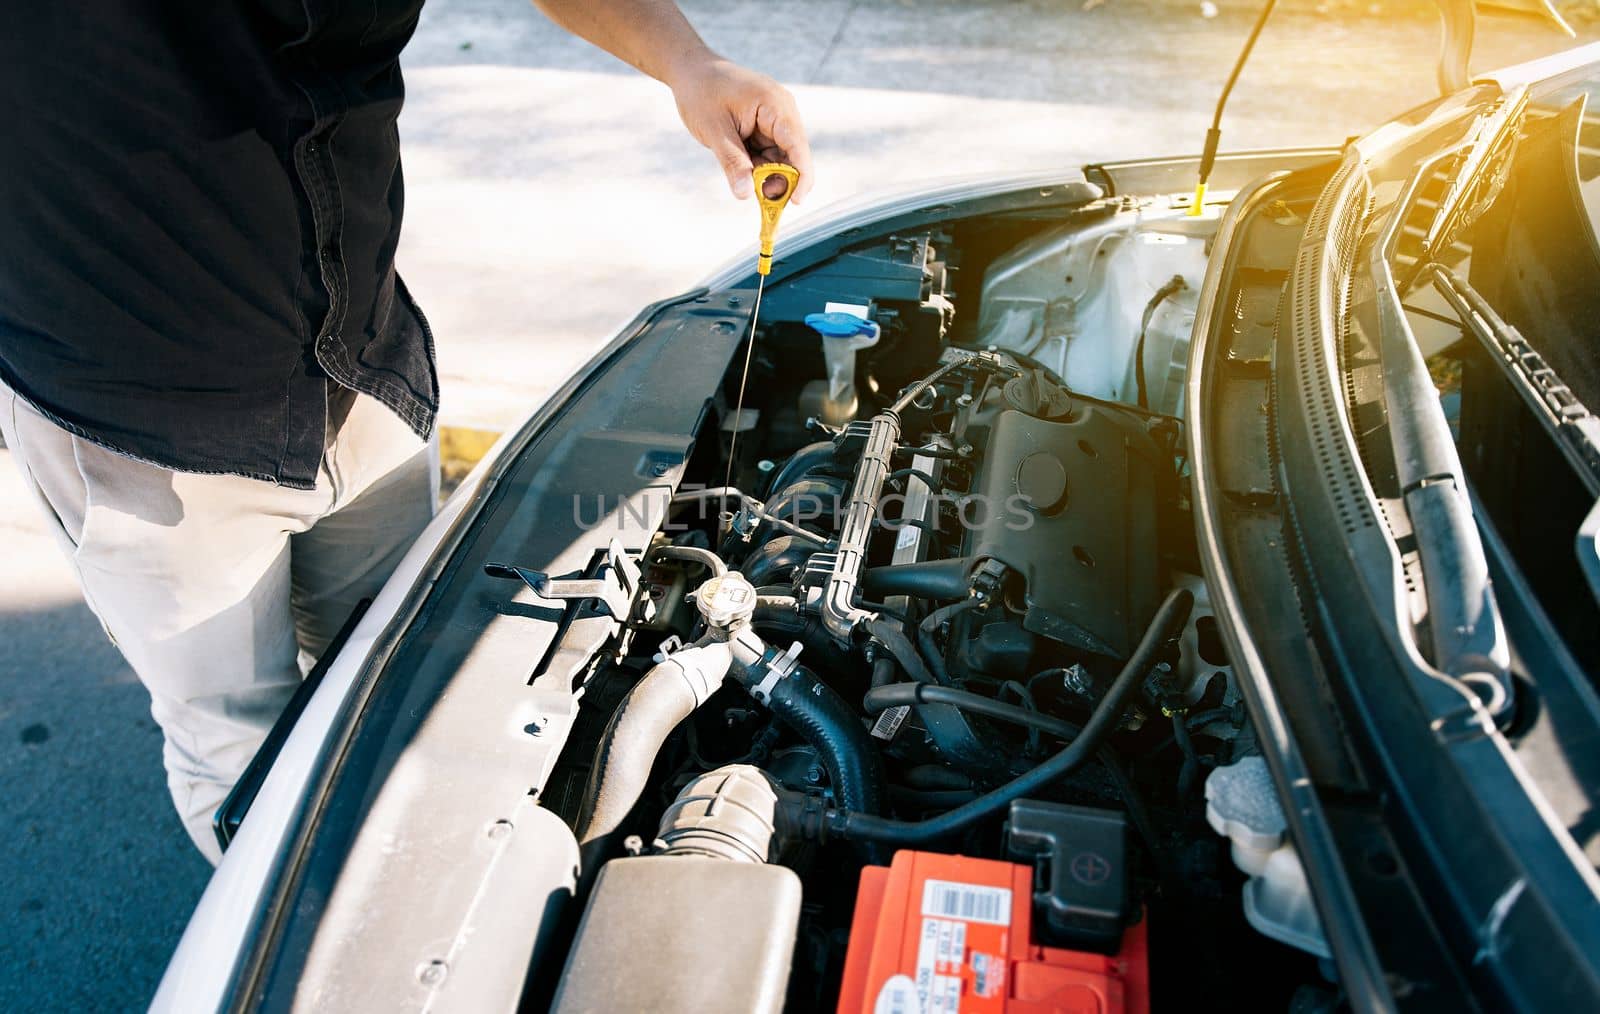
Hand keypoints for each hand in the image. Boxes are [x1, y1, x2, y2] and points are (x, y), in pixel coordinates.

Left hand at [668, 56, 812, 203]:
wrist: (690, 70)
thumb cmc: (701, 92)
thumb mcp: (714, 130)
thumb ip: (732, 162)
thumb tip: (745, 195)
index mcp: (775, 105)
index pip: (797, 146)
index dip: (801, 176)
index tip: (794, 202)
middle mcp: (781, 111)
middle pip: (792, 155)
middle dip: (780, 181)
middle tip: (761, 203)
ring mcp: (774, 119)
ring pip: (780, 158)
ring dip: (766, 176)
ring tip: (744, 182)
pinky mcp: (765, 126)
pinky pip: (768, 154)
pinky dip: (758, 168)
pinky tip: (743, 172)